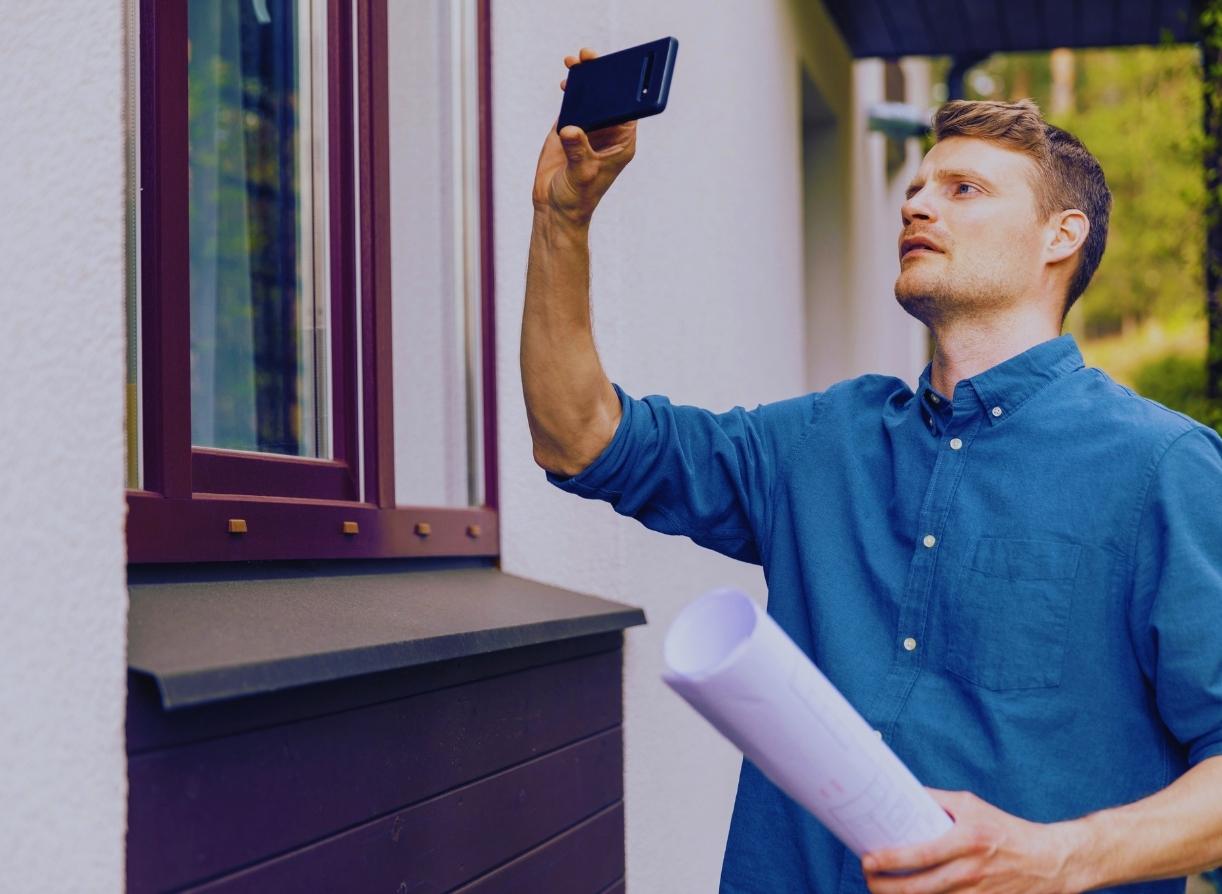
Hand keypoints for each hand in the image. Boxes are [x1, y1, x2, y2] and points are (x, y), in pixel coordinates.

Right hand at [532, 47, 636, 225]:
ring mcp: (589, 129)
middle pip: (609, 97)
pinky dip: (570, 90)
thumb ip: (578, 150)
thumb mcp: (582, 173)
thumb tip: (571, 129)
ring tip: (574, 63)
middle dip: (601, 76)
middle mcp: (608, 133)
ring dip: (584, 79)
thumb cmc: (578, 196)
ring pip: (590, 97)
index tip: (622, 69)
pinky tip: (567, 78)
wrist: (555, 207)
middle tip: (591, 58)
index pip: (629, 109)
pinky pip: (573, 103)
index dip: (627, 87)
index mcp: (622, 142)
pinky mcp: (569, 128)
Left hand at [861, 789, 1084, 893]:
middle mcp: (972, 870)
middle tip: (868, 878)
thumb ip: (936, 801)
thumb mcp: (970, 806)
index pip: (921, 854)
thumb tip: (899, 792)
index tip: (867, 859)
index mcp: (968, 840)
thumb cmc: (1003, 827)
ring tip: (880, 889)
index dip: (890, 860)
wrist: (1048, 859)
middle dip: (885, 887)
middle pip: (919, 888)